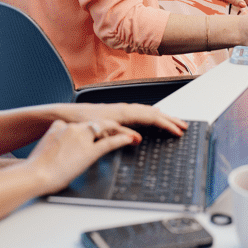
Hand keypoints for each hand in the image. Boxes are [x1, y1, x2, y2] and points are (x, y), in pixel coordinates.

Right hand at [24, 119, 137, 193]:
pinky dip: (123, 139)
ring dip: (120, 131)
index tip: (94, 132)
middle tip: (120, 130)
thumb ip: (54, 146)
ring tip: (131, 134)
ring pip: (105, 129)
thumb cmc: (36, 169)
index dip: (88, 128)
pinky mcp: (89, 151)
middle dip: (109, 126)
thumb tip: (57, 155)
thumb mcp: (44, 150)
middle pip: (95, 123)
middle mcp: (72, 128)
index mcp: (59, 127)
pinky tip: (131, 139)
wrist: (34, 175)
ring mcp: (82, 138)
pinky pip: (110, 142)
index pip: (78, 123)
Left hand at [60, 102, 187, 137]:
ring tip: (173, 122)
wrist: (64, 115)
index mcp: (122, 112)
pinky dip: (150, 116)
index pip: (151, 117)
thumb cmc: (79, 122)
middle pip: (152, 112)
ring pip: (146, 112)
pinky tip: (150, 120)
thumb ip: (118, 134)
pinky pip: (139, 113)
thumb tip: (137, 138)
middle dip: (169, 119)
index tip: (179, 131)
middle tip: (184, 126)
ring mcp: (120, 110)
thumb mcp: (98, 131)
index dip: (167, 124)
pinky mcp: (115, 113)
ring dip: (161, 117)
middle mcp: (123, 109)